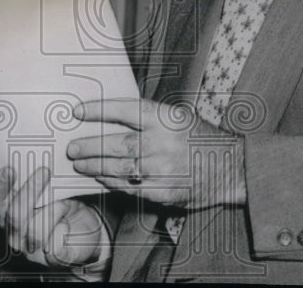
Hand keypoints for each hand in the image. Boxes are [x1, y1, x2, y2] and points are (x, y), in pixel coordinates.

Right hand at [0, 165, 106, 267]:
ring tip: (65, 200)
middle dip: (30, 192)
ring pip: (35, 230)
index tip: (10, 168)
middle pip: (14, 214)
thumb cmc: (60, 201)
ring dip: (52, 209)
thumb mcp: (49, 186)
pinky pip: (55, 244)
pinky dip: (63, 229)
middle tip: (44, 171)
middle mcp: (14, 231)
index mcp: (7, 211)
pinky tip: (68, 221)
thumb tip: (37, 150)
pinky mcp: (52, 257)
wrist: (83, 227)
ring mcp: (31, 248)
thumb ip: (37, 174)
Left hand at [68, 98, 245, 209]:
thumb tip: (110, 118)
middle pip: (116, 144)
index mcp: (165, 118)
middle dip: (89, 146)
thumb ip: (148, 117)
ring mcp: (162, 169)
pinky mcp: (162, 191)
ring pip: (118, 168)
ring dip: (95, 166)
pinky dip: (112, 182)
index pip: (125, 110)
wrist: (229, 167)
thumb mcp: (177, 116)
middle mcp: (162, 143)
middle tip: (72, 148)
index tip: (78, 111)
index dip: (98, 110)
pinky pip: (130, 187)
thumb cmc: (199, 138)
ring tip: (80, 164)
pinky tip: (101, 178)